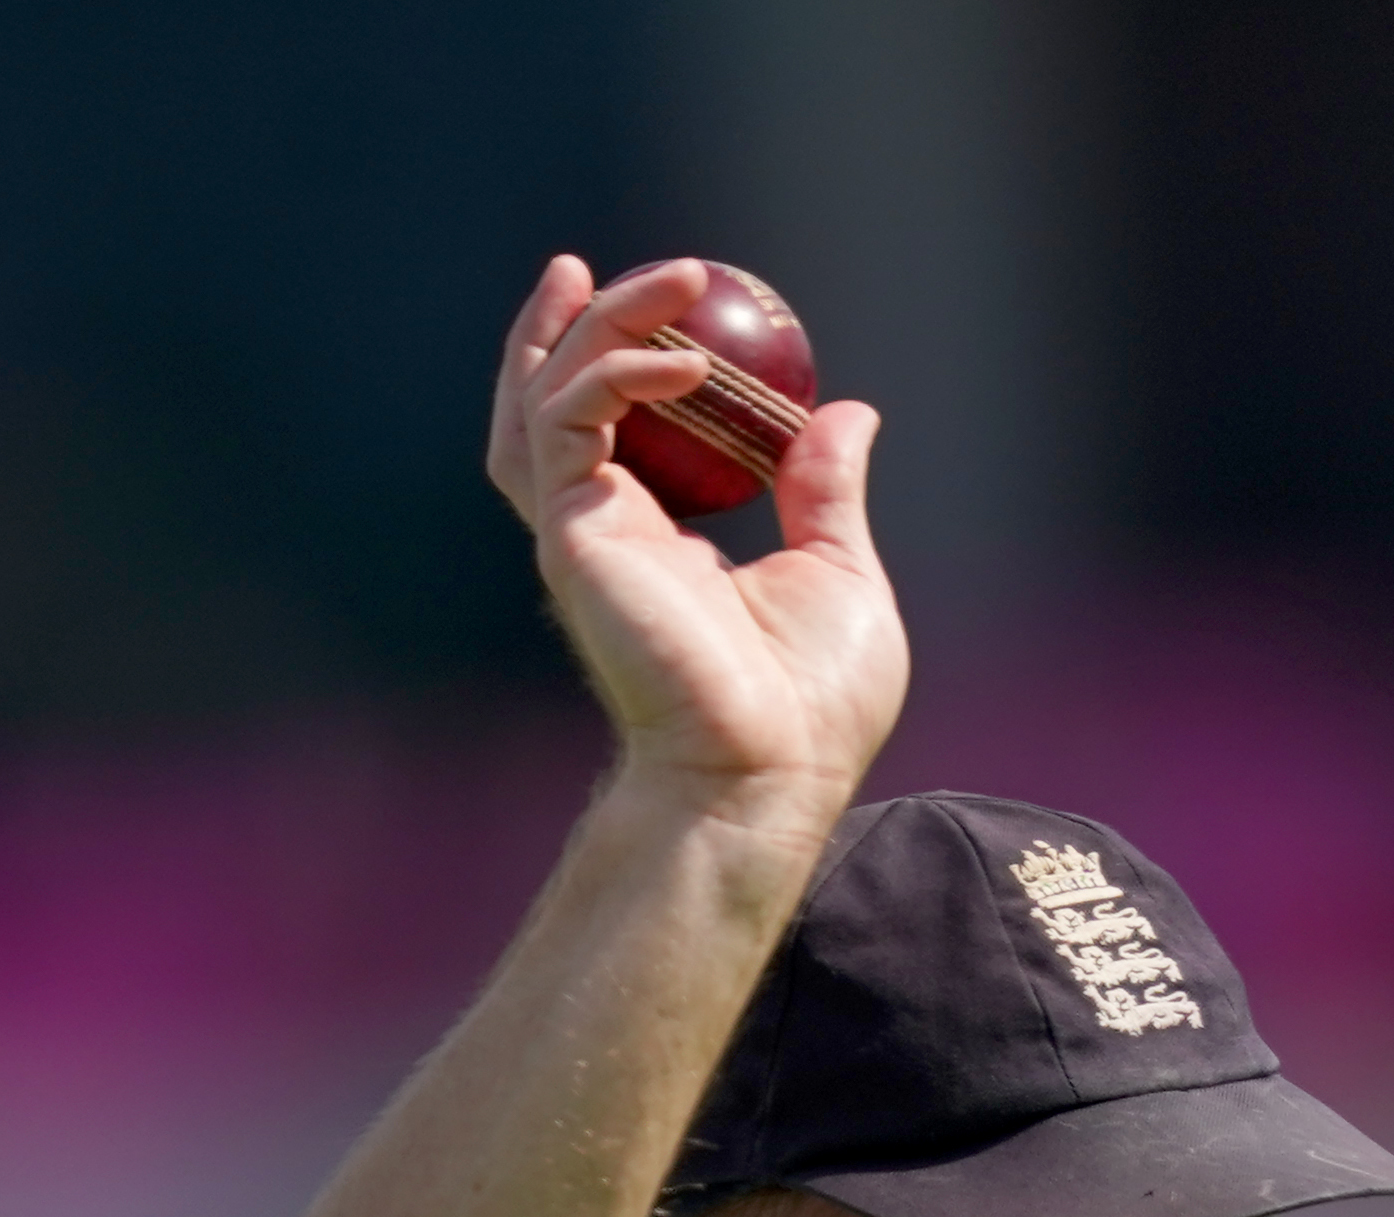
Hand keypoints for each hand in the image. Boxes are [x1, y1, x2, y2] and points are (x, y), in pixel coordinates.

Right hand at [487, 256, 906, 830]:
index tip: (657, 306)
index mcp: (656, 545)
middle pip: (549, 406)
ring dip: (592, 327)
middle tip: (597, 268)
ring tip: (669, 282)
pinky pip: (570, 422)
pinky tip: (688, 360)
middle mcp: (604, 534)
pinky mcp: (575, 536)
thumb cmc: (812, 705)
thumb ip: (826, 491)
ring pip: (544, 399)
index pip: (608, 436)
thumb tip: (849, 414)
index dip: (613, 364)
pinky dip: (617, 373)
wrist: (770, 771)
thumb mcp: (838, 573)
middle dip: (563, 329)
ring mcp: (581, 535)